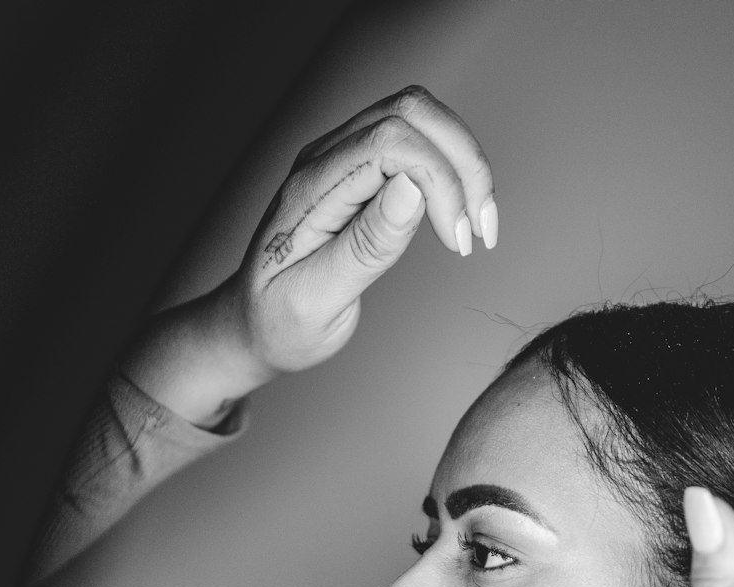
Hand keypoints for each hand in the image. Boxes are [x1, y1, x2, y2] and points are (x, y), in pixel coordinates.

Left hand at [123, 87, 495, 426]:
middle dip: (463, 164)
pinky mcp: (358, 170)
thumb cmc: (279, 324)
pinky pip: (414, 142)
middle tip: (481, 232)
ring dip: (463, 164)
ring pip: (419, 119)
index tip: (459, 243)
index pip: (390, 143)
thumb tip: (411, 189)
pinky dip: (450, 172)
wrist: (252, 327)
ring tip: (478, 227)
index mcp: (310, 189)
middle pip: (411, 113)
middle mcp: (324, 159)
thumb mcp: (316, 301)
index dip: (441, 182)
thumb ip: (363, 246)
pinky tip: (460, 217)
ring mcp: (340, 159)